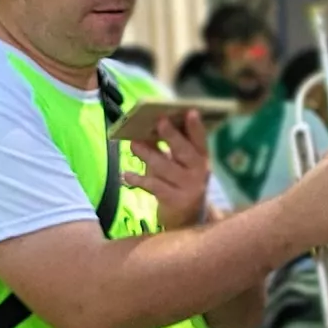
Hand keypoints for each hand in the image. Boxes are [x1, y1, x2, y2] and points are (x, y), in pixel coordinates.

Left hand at [131, 110, 213, 230]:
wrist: (185, 217)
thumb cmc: (178, 181)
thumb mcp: (176, 163)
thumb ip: (162, 146)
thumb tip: (143, 129)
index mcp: (201, 157)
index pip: (201, 139)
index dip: (196, 126)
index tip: (190, 111)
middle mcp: (198, 171)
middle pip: (184, 151)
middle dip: (172, 136)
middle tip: (160, 121)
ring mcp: (188, 187)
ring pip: (165, 168)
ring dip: (148, 154)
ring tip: (133, 144)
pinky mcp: (175, 201)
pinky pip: (154, 187)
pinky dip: (138, 180)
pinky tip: (126, 175)